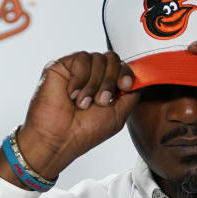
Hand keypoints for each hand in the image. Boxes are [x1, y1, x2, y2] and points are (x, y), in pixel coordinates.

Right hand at [0, 52, 138, 182]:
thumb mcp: (118, 115)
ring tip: (83, 103)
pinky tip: (72, 94)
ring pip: (98, 58)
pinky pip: (81, 59)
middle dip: (110, 80)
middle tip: (101, 101)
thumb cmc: (84, 132)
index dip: (126, 73)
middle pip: (112, 59)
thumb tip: (137, 81)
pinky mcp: (61, 67)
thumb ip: (131, 96)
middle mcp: (93, 76)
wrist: (59, 139)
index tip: (125, 87)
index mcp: (106, 86)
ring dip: (94, 83)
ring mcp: (77, 71)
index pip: (122, 67)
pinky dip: (80, 78)